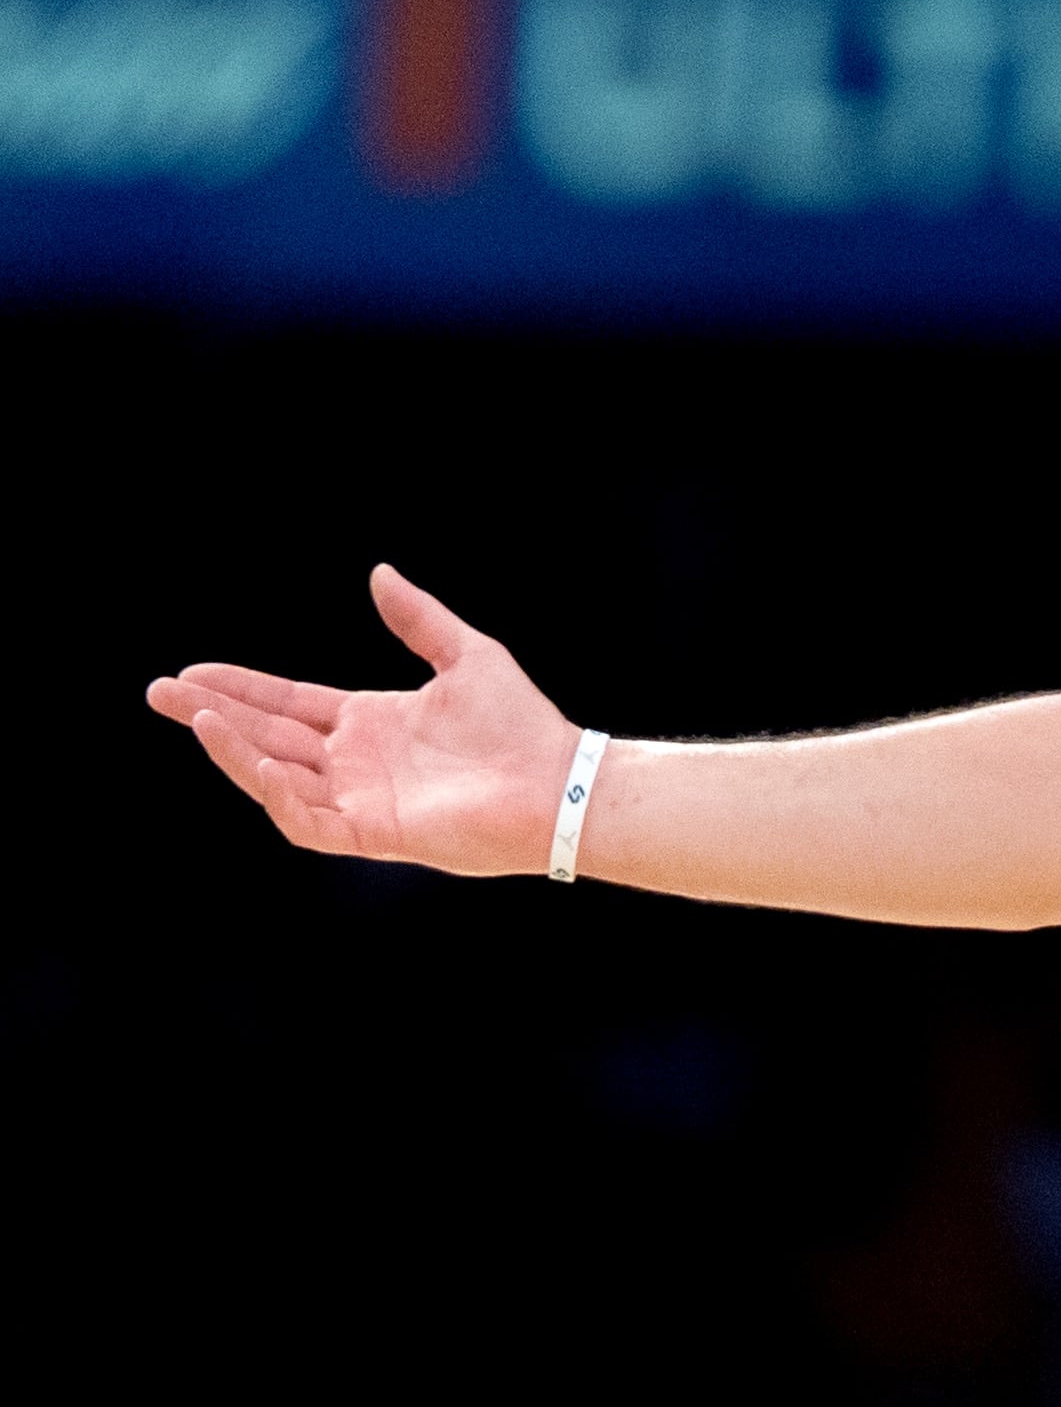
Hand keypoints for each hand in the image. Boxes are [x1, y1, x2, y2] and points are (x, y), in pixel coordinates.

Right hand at [146, 566, 581, 876]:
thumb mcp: (466, 655)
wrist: (558, 779)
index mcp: (370, 723)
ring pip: (274, 777)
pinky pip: (307, 820)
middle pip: (267, 736)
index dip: (240, 689)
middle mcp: (355, 763)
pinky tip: (258, 759)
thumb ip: (418, 618)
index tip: (191, 672)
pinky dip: (278, 793)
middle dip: (212, 715)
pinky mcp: (372, 833)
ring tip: (194, 717)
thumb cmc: (521, 724)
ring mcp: (359, 800)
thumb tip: (379, 572)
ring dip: (233, 749)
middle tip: (157, 692)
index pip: (287, 705)